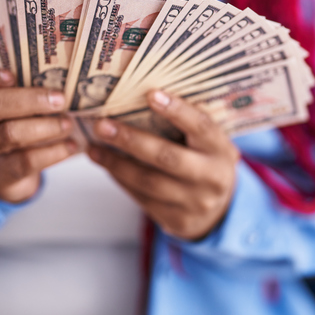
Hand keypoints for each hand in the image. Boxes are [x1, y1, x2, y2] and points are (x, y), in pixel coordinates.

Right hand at [0, 63, 77, 202]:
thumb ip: (22, 85)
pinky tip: (70, 146)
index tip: (10, 75)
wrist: (3, 174)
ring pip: (9, 134)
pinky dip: (53, 152)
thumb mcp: (8, 102)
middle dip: (30, 100)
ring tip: (67, 123)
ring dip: (45, 126)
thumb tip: (59, 76)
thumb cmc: (11, 124)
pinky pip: (25, 162)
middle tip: (60, 99)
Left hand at [87, 91, 239, 239]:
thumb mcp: (206, 142)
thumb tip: (144, 97)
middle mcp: (212, 177)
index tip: (150, 94)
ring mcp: (195, 202)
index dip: (177, 111)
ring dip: (116, 163)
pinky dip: (121, 180)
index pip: (201, 127)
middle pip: (167, 158)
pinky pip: (142, 198)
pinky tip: (107, 165)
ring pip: (148, 182)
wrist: (218, 208)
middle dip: (131, 141)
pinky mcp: (177, 220)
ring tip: (94, 148)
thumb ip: (186, 124)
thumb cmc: (204, 160)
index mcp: (221, 150)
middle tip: (102, 125)